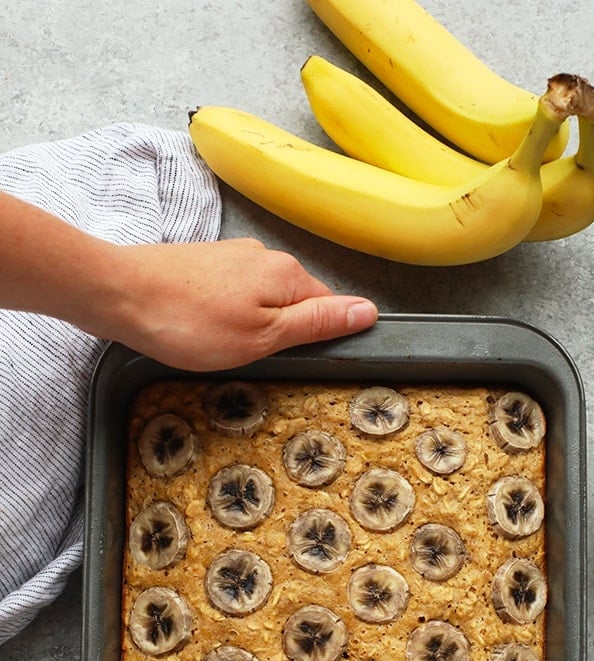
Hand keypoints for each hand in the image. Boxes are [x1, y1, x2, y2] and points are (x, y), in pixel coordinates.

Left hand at [105, 238, 378, 369]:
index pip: (327, 308)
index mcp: (288, 274)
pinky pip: (234, 295)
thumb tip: (367, 311)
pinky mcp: (204, 264)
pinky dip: (227, 317)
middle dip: (282, 334)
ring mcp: (232, 258)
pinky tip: (205, 332)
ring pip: (262, 300)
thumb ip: (317, 323)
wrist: (119, 294)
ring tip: (224, 349)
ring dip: (252, 327)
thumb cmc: (190, 322)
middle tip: (253, 361)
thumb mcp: (264, 336)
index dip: (317, 340)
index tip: (292, 363)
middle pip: (294, 303)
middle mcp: (264, 257)